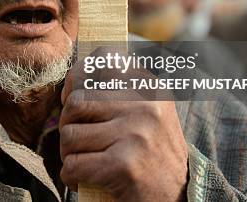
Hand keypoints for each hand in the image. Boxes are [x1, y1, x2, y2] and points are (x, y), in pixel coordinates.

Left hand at [59, 56, 187, 200]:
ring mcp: (135, 134)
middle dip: (68, 124)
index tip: (75, 99)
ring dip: (69, 153)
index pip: (102, 59)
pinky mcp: (123, 165)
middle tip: (79, 140)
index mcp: (150, 87)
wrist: (178, 198)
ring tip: (86, 160)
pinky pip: (73, 164)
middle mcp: (145, 106)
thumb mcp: (147, 111)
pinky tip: (85, 179)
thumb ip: (118, 88)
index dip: (77, 77)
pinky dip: (71, 176)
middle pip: (76, 101)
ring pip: (69, 134)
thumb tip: (74, 74)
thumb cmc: (150, 152)